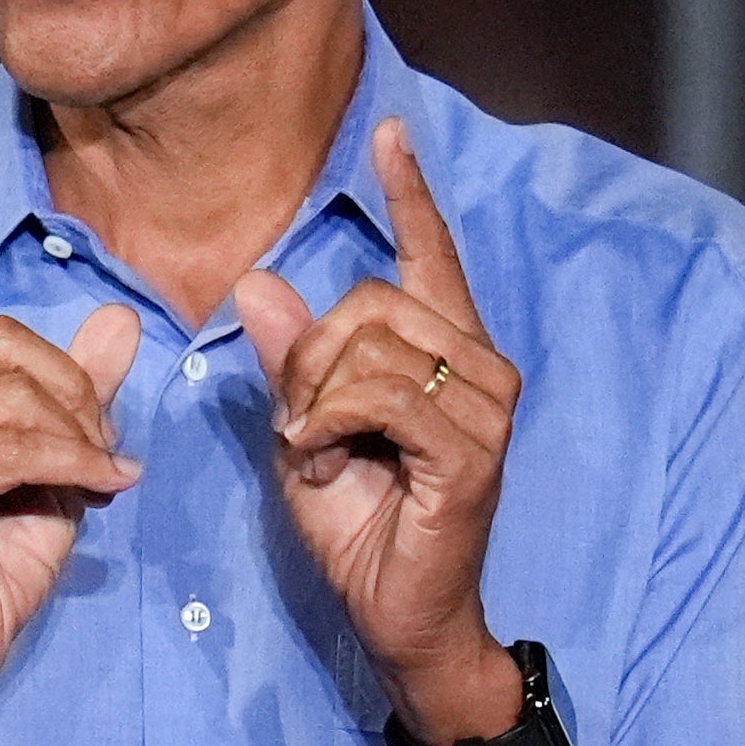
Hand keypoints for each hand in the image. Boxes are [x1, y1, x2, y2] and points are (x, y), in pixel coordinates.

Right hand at [0, 139, 142, 710]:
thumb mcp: (59, 460)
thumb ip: (84, 393)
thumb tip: (121, 316)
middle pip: (8, 340)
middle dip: (78, 390)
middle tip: (104, 448)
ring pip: (19, 393)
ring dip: (82, 435)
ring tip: (99, 476)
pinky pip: (17, 443)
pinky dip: (77, 464)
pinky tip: (100, 490)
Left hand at [234, 117, 523, 743]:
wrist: (400, 615)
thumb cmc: (359, 520)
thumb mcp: (304, 428)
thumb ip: (290, 360)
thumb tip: (258, 280)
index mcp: (446, 348)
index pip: (429, 253)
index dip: (409, 191)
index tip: (388, 131)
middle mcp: (481, 364)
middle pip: (368, 300)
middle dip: (309, 360)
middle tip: (304, 428)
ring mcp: (486, 407)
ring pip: (368, 347)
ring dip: (316, 403)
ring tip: (320, 454)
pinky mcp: (472, 451)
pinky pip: (379, 396)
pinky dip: (331, 423)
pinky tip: (323, 458)